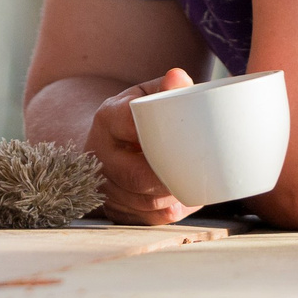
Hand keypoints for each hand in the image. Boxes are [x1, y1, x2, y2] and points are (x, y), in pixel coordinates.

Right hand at [87, 67, 197, 224]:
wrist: (107, 143)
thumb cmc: (135, 117)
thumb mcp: (145, 95)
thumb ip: (166, 87)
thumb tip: (179, 78)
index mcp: (107, 119)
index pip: (128, 125)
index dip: (156, 135)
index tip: (182, 138)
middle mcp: (99, 154)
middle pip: (135, 175)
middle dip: (170, 180)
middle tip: (199, 174)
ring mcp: (103, 186)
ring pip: (145, 203)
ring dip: (174, 199)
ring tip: (195, 187)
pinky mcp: (114, 209)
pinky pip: (147, 219)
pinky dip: (169, 212)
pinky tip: (181, 200)